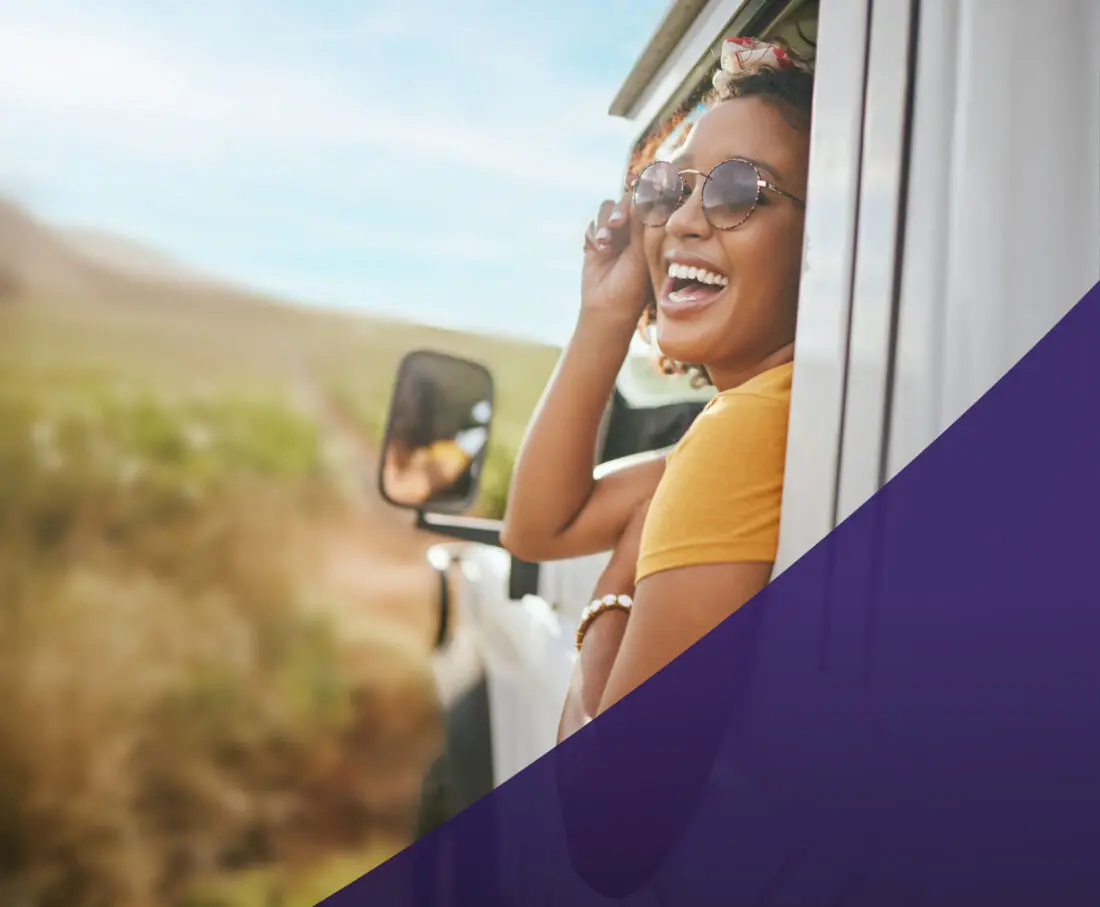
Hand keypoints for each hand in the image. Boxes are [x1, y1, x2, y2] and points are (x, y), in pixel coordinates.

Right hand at [581, 190, 651, 328]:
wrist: (608, 307)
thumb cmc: (633, 285)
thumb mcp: (641, 253)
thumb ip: (640, 223)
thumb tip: (640, 193)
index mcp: (651, 230)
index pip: (647, 201)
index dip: (642, 188)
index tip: (635, 182)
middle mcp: (633, 229)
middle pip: (625, 201)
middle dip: (621, 210)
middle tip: (619, 223)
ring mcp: (614, 234)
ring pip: (607, 209)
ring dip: (604, 222)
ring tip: (605, 243)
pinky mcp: (596, 241)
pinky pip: (593, 224)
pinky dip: (594, 234)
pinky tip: (600, 250)